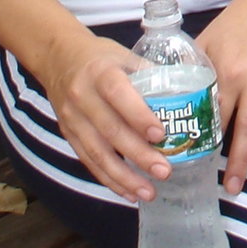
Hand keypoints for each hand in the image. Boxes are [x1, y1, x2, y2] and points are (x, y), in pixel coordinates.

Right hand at [28, 28, 169, 201]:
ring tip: (149, 192)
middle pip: (110, 130)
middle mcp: (83, 97)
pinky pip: (89, 162)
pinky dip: (110, 180)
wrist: (58, 59)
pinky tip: (129, 193)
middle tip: (165, 171)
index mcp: (100, 72)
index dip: (138, 116)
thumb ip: (150, 74)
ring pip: (98, 153)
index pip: (118, 95)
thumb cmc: (99, 57)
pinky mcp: (69, 135)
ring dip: (124, 177)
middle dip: (138, 155)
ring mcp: (73, 119)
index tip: (161, 134)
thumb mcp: (124, 54)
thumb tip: (188, 92)